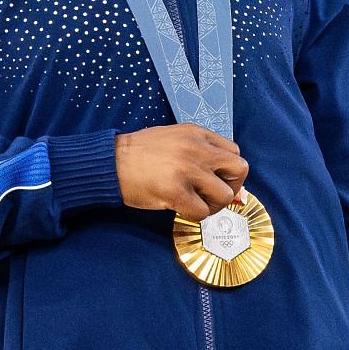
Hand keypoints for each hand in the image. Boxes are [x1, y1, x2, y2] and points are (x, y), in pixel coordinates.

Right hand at [114, 124, 248, 218]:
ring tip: (194, 203)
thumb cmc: (138, 154)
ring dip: (212, 205)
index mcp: (196, 133)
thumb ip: (200, 153)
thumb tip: (228, 183)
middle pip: (239, 170)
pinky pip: (202, 212)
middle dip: (230, 187)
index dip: (229, 171)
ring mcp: (187, 170)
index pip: (235, 152)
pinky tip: (180, 208)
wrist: (109, 162)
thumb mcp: (174, 140)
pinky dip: (194, 215)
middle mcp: (196, 148)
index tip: (217, 181)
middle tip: (212, 195)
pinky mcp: (175, 191)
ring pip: (224, 196)